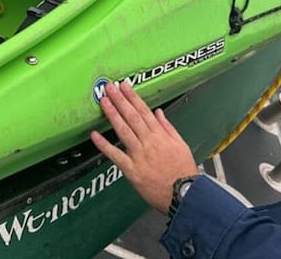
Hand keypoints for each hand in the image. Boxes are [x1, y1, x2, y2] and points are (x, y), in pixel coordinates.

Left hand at [90, 82, 197, 213]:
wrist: (185, 194)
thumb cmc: (183, 171)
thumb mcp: (181, 145)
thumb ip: (168, 127)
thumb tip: (158, 112)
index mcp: (161, 136)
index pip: (144, 111)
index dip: (133, 97)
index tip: (124, 86)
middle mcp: (149, 143)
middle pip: (132, 117)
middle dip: (120, 100)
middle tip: (109, 87)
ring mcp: (139, 156)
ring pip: (124, 131)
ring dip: (112, 115)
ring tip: (103, 102)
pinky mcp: (132, 170)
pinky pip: (116, 156)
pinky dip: (104, 145)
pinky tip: (94, 135)